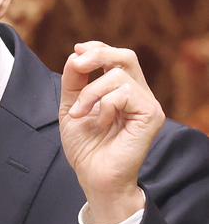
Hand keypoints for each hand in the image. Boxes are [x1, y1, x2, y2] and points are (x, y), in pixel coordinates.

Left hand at [59, 42, 164, 223]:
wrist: (93, 176)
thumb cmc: (85, 147)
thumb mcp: (71, 107)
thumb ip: (73, 81)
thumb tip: (75, 55)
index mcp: (120, 90)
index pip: (116, 57)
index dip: (97, 48)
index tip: (77, 51)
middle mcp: (137, 94)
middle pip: (125, 56)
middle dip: (97, 55)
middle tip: (77, 65)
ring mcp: (147, 104)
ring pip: (118, 75)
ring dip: (91, 93)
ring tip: (82, 114)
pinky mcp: (151, 115)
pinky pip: (126, 93)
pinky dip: (105, 105)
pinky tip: (102, 122)